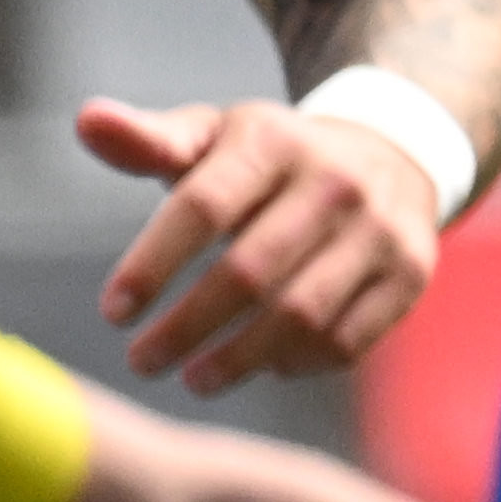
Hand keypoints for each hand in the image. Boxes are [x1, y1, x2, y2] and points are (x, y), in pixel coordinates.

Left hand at [79, 93, 441, 389]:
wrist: (394, 154)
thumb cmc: (274, 157)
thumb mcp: (216, 136)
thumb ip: (150, 140)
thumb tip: (88, 122)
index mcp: (275, 142)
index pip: (202, 207)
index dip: (152, 264)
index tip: (113, 312)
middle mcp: (337, 183)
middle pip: (249, 272)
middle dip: (187, 326)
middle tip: (142, 361)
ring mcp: (382, 231)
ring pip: (301, 316)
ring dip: (238, 358)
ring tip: (193, 379)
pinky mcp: (412, 274)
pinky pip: (349, 338)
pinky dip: (298, 363)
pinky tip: (263, 366)